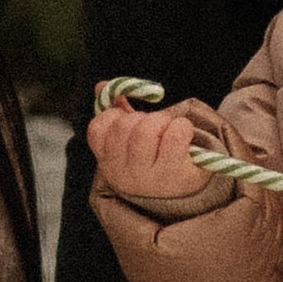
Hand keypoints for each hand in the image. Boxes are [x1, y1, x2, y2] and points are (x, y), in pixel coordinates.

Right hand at [86, 103, 208, 207]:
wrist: (184, 195)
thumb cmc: (154, 161)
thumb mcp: (131, 142)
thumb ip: (116, 113)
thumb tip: (101, 86)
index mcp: (108, 163)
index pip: (97, 129)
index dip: (113, 114)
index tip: (127, 117)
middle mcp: (123, 174)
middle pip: (124, 126)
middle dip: (142, 117)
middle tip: (154, 126)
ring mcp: (148, 177)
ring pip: (146, 129)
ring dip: (162, 120)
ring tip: (168, 130)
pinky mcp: (174, 174)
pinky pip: (175, 133)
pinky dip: (182, 126)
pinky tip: (183, 135)